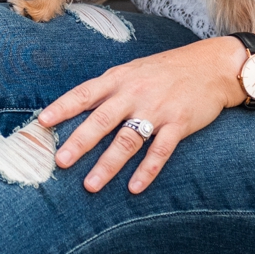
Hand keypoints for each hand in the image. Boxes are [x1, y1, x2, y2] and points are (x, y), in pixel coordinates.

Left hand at [37, 38, 246, 193]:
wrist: (212, 65)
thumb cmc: (167, 70)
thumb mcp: (133, 71)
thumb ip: (109, 89)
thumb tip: (76, 108)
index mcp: (119, 78)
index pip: (85, 93)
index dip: (63, 107)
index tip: (42, 123)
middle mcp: (135, 93)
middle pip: (102, 119)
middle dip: (80, 142)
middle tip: (61, 161)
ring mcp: (158, 108)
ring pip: (128, 140)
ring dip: (108, 165)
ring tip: (91, 185)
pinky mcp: (179, 123)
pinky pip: (160, 151)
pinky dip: (147, 171)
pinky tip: (134, 188)